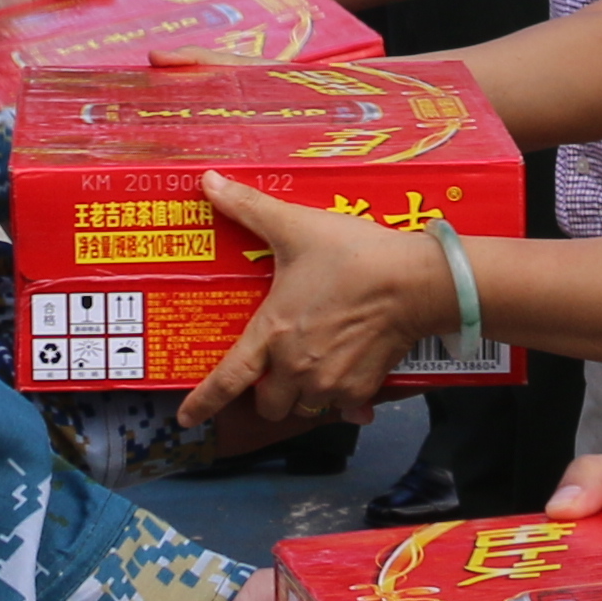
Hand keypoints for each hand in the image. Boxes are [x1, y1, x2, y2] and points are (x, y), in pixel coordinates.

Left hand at [182, 174, 447, 431]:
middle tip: (276, 369)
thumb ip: (249, 207)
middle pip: (269, 405)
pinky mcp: (361, 389)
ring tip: (312, 367)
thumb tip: (209, 181)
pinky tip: (347, 376)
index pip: (227, 380)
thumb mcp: (295, 226)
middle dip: (267, 393)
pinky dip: (341, 399)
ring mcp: (330, 383)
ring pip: (304, 408)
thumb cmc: (353, 255)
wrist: (415, 282)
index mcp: (272, 333)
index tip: (186, 419)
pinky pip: (342, 409)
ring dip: (302, 395)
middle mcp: (296, 367)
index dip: (203, 403)